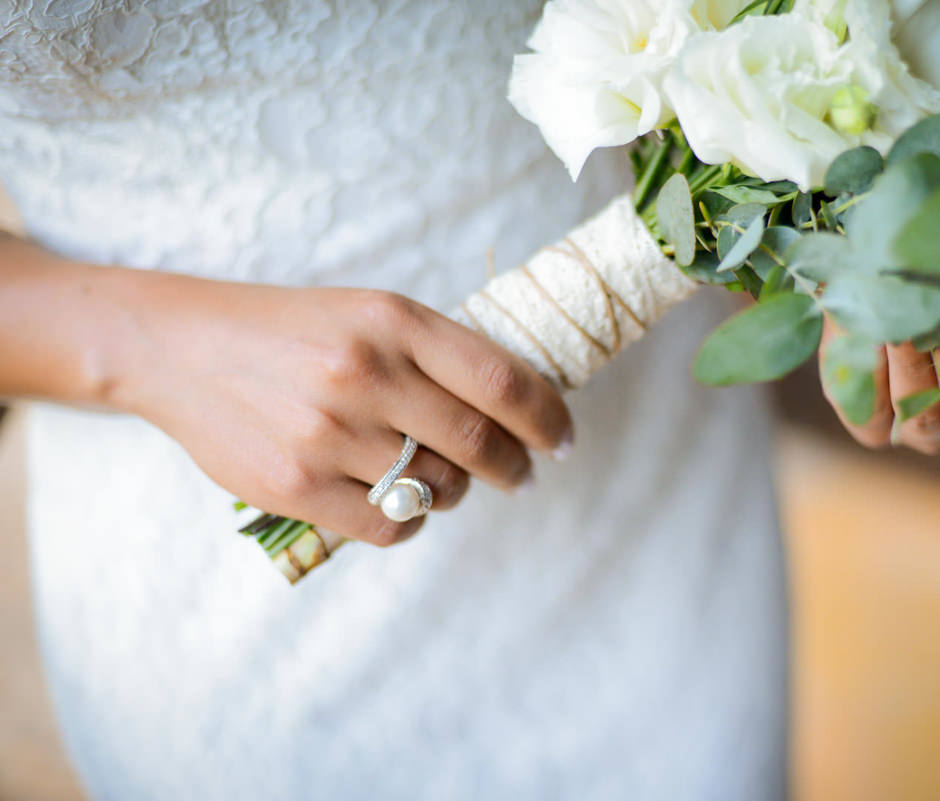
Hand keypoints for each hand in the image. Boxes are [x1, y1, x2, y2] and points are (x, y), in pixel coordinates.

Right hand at [110, 274, 571, 546]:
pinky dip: (410, 522)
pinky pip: (390, 527)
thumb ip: (436, 354)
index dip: (547, 418)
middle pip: (478, 443)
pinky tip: (400, 503)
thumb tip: (520, 408)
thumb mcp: (367, 314)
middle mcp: (364, 373)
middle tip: (522, 476)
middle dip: (515, 468)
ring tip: (444, 479)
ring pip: (436, 490)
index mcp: (392, 320)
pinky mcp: (296, 485)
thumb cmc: (292, 331)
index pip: (501, 380)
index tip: (563, 441)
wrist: (182, 348)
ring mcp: (327, 433)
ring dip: (456, 492)